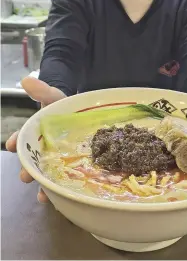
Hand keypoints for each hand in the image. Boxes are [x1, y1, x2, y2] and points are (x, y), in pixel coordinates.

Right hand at [5, 77, 65, 202]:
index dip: (17, 141)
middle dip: (27, 169)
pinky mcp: (70, 168)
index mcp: (36, 132)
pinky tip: (58, 199)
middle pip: (32, 161)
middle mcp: (41, 149)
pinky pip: (62, 181)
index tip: (12, 144)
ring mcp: (55, 160)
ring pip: (45, 174)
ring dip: (42, 185)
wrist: (81, 114)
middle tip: (24, 176)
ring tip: (42, 196)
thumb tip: (26, 80)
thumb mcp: (54, 97)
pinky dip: (58, 191)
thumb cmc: (63, 107)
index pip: (22, 137)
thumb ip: (42, 91)